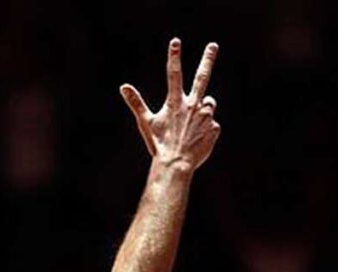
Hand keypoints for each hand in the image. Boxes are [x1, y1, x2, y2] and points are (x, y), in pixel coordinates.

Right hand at [120, 39, 220, 170]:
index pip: (173, 75)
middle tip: (213, 45)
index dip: (174, 57)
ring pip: (208, 104)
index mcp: (175, 102)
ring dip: (202, 109)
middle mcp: (193, 105)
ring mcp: (206, 116)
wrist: (176, 164)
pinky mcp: (215, 128)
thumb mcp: (145, 122)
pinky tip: (196, 139)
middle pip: (201, 77)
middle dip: (207, 59)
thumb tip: (123, 87)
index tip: (176, 42)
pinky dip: (206, 128)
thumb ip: (136, 102)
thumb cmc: (158, 143)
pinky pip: (212, 124)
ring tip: (190, 126)